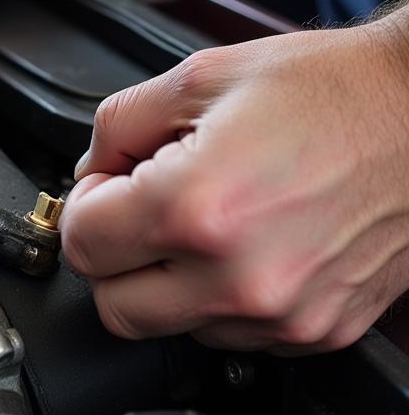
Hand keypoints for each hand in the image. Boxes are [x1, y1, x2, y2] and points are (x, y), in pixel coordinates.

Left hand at [61, 17, 408, 353]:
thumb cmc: (332, 90)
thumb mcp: (202, 77)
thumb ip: (116, 126)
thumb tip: (87, 174)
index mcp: (195, 208)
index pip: (82, 245)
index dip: (86, 207)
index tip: (109, 188)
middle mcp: (237, 277)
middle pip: (114, 306)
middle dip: (115, 257)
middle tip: (142, 212)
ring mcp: (281, 314)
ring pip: (171, 328)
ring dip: (167, 283)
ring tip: (207, 222)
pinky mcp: (317, 332)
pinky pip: (233, 336)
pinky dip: (219, 300)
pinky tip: (246, 246)